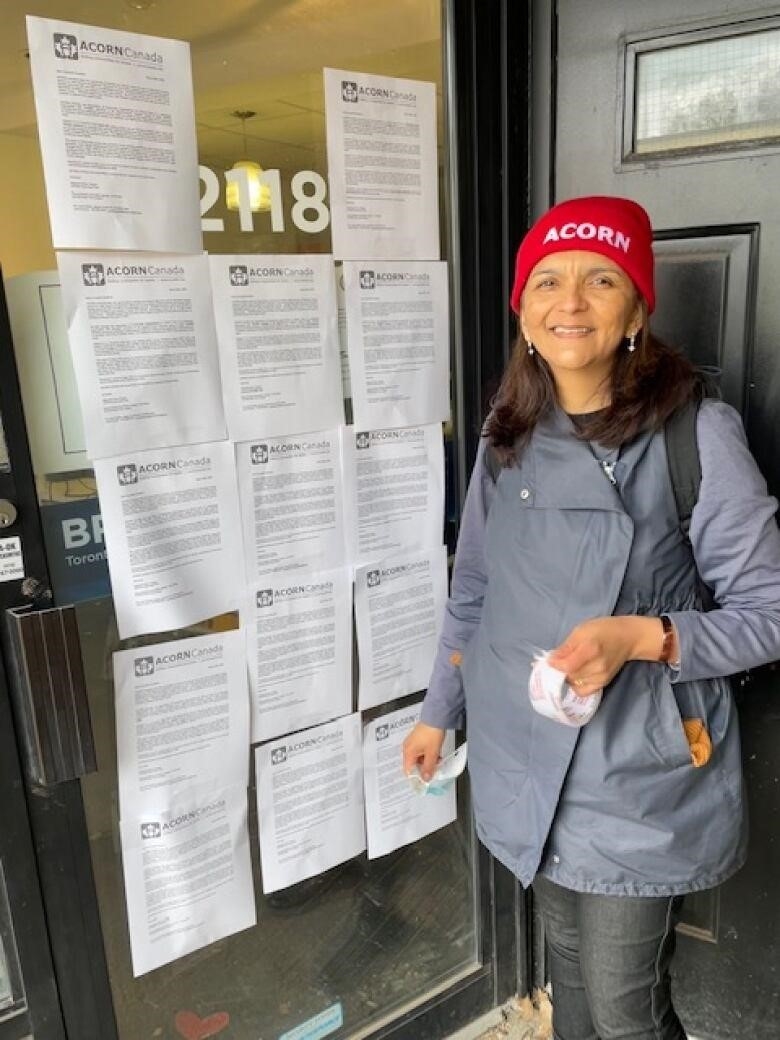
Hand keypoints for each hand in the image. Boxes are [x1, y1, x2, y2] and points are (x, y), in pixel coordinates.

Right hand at [402, 722, 445, 780]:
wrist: (436, 717)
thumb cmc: (432, 734)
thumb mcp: (432, 753)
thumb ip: (428, 768)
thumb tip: (425, 779)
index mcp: (408, 752)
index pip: (408, 771)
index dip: (416, 778)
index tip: (424, 782)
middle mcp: (407, 748)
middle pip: (413, 765)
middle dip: (423, 770)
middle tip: (433, 772)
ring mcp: (412, 743)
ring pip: (418, 759)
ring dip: (427, 762)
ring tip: (437, 763)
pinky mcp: (418, 739)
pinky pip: (421, 752)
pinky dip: (427, 756)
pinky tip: (436, 756)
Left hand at [548, 615, 663, 695]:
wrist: (628, 638)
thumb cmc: (603, 629)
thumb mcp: (581, 630)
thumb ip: (566, 647)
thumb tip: (551, 660)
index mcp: (591, 649)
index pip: (566, 666)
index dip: (554, 665)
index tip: (549, 660)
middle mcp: (597, 666)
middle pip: (569, 676)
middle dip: (558, 670)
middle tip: (556, 662)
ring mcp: (602, 677)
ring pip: (574, 683)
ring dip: (566, 677)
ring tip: (567, 666)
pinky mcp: (604, 683)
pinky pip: (583, 691)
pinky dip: (576, 685)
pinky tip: (575, 675)